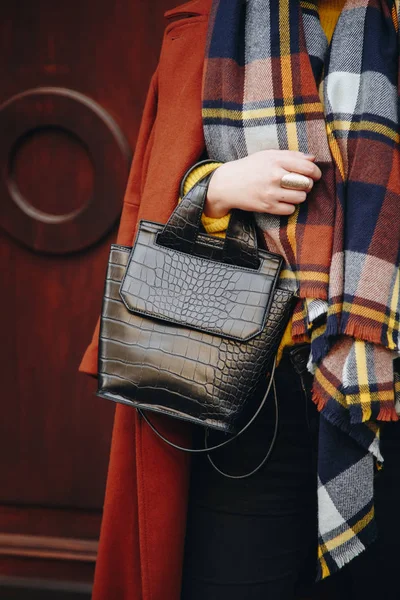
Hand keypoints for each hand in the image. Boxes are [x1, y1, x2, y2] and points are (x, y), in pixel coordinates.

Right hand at [204, 150, 321, 217]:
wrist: (228, 184)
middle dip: (308, 184)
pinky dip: (290, 206)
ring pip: (300, 198)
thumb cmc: (250, 167)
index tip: (315, 175)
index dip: (316, 172)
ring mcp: (271, 193)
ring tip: (292, 192)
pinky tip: (283, 201)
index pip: (307, 168)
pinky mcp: (267, 207)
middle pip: (306, 183)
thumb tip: (313, 158)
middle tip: (302, 184)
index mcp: (276, 161)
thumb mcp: (268, 155)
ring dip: (300, 196)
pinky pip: (290, 209)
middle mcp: (274, 177)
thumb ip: (291, 155)